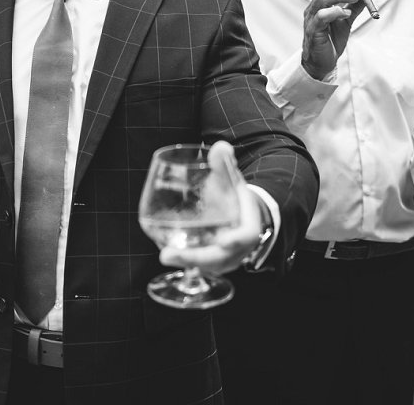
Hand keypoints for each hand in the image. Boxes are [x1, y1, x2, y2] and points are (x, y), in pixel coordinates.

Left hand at [160, 141, 268, 275]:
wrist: (238, 215)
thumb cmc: (234, 196)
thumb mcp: (231, 179)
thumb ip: (225, 165)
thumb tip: (220, 147)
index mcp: (248, 226)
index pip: (246, 236)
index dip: (237, 240)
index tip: (224, 241)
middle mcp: (237, 249)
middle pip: (220, 258)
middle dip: (196, 257)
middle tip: (169, 254)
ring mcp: (223, 259)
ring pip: (205, 266)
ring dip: (185, 261)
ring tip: (165, 254)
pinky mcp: (209, 262)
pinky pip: (196, 264)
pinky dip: (181, 260)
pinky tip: (164, 251)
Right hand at [300, 0, 367, 79]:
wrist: (323, 62)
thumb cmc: (331, 41)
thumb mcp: (346, 21)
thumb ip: (354, 8)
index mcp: (320, 4)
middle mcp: (313, 8)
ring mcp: (311, 19)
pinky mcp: (313, 30)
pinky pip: (321, 16)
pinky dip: (335, 11)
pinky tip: (347, 14)